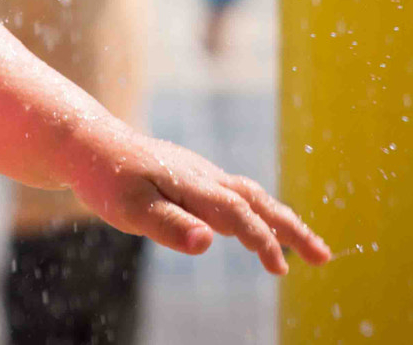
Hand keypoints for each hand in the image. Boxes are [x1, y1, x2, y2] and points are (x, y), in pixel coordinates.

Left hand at [64, 129, 330, 274]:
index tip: (282, 268)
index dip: (263, 240)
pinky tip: (255, 228)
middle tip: (325, 257)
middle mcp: (205, 176)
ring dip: (280, 220)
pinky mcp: (192, 175)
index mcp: (195, 185)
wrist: (87, 143)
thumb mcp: (130, 210)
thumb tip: (210, 243)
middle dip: (293, 229)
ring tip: (303, 247)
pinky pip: (236, 193)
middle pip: (259, 202)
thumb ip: (170, 227)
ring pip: (251, 195)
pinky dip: (257, 210)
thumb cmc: (107, 179)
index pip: (239, 215)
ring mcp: (200, 173)